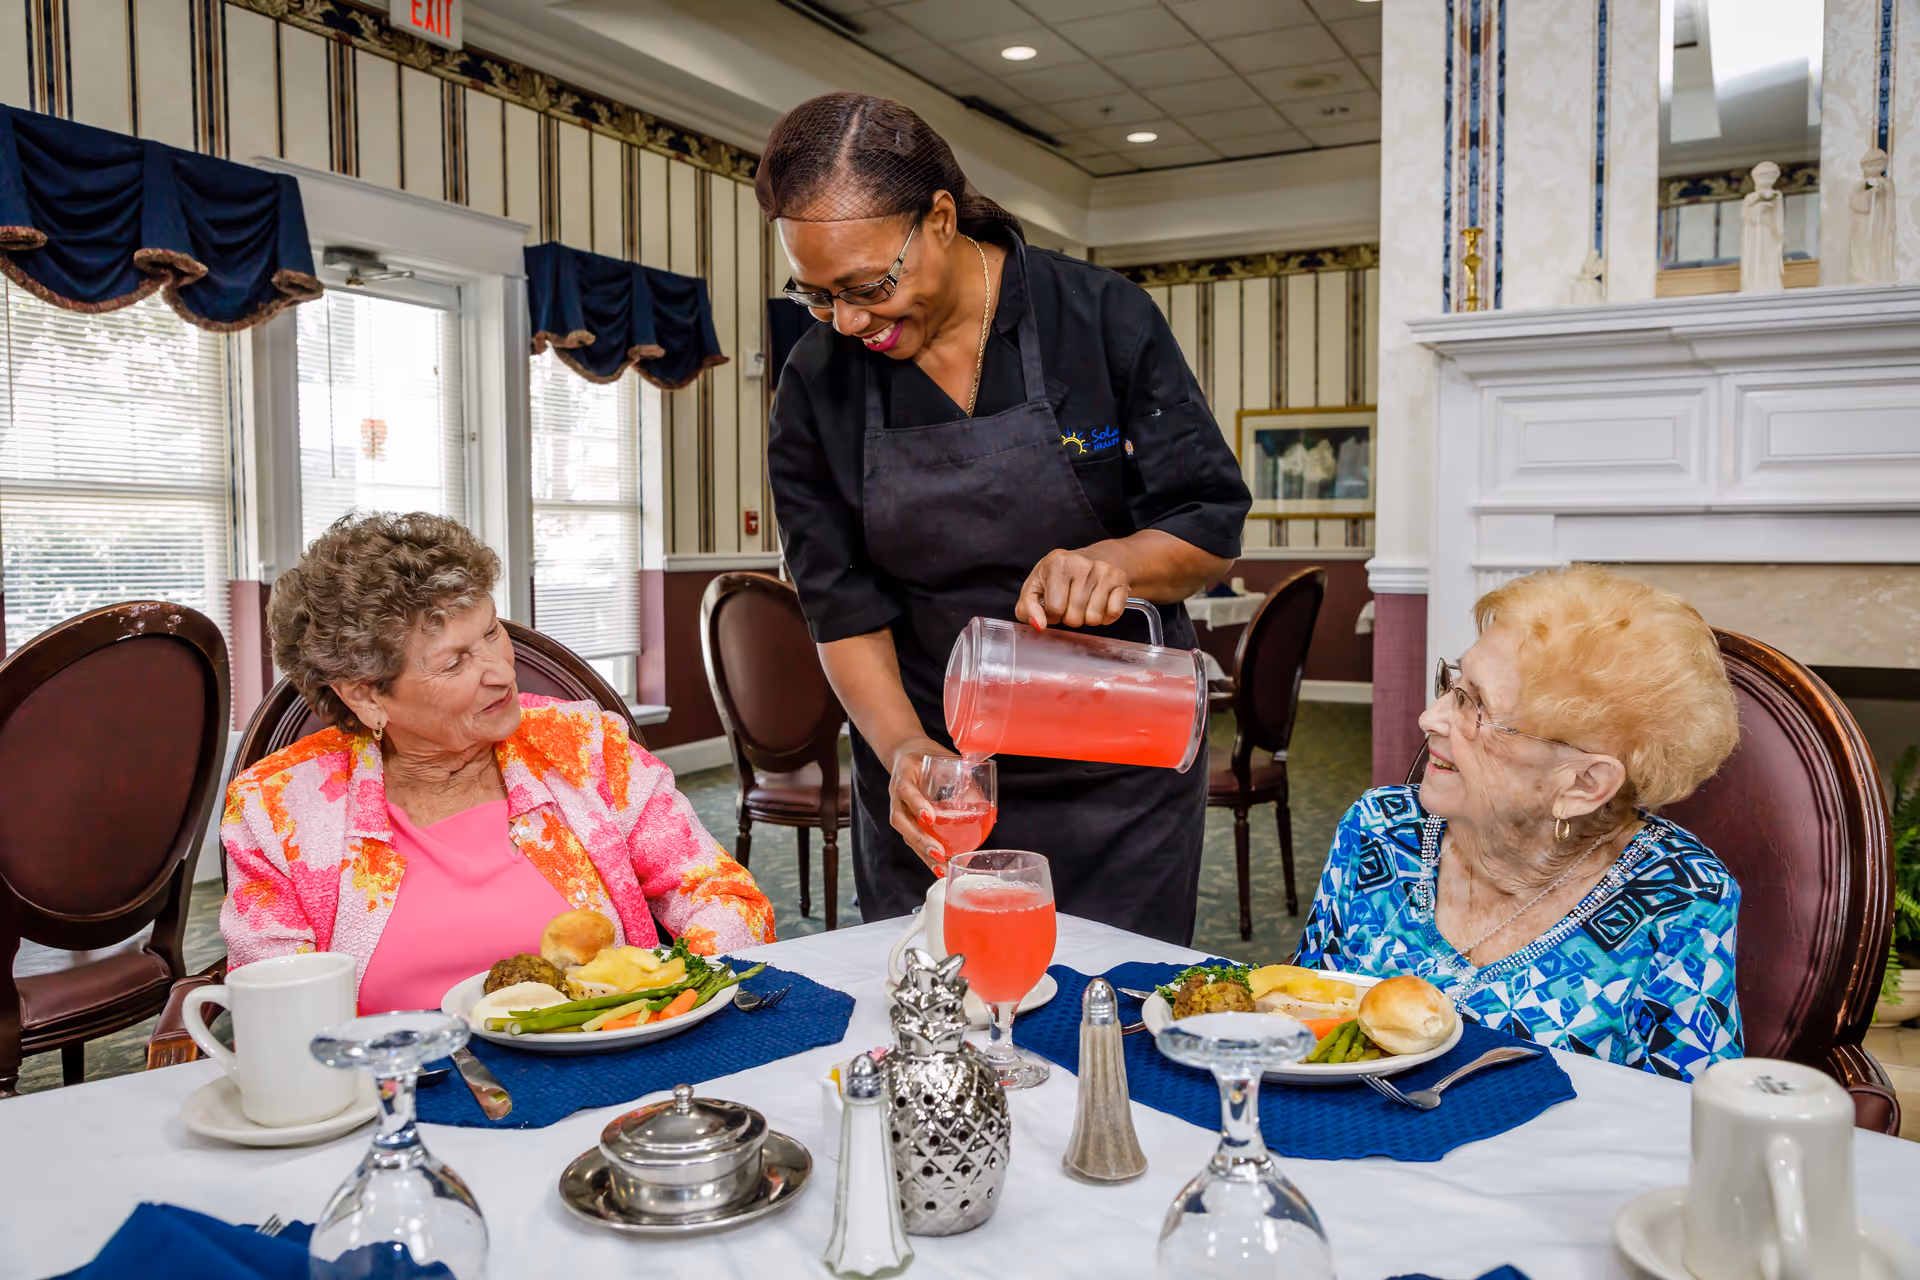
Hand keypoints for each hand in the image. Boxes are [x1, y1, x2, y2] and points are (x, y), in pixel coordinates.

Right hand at [888, 737, 954, 874]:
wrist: (904, 753)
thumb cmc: (926, 755)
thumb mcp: (944, 758)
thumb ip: (962, 775)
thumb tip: (985, 805)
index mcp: (904, 773)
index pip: (905, 789)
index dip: (916, 804)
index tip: (930, 818)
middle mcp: (896, 793)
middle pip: (900, 820)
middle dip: (919, 839)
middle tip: (939, 854)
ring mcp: (897, 806)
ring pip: (904, 833)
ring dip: (922, 853)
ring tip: (941, 868)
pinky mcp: (903, 818)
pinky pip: (910, 837)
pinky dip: (924, 853)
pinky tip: (939, 866)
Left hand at [1016, 547, 1130, 630]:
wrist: (1095, 557)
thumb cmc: (1060, 575)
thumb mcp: (1035, 587)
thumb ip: (1027, 608)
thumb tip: (1039, 625)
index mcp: (1057, 563)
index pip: (1054, 608)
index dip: (1053, 614)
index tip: (1055, 605)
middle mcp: (1082, 564)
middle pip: (1074, 617)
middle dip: (1071, 618)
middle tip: (1071, 604)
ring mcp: (1104, 571)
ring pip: (1093, 618)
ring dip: (1088, 618)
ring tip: (1085, 603)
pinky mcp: (1120, 580)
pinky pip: (1113, 613)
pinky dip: (1106, 616)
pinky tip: (1100, 603)